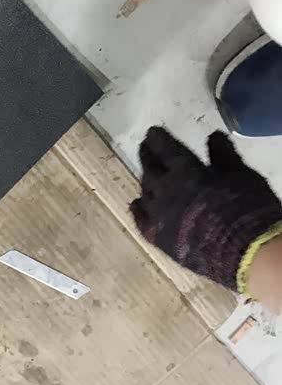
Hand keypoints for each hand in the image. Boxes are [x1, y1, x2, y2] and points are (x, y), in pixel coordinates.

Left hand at [131, 127, 281, 292]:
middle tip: (145, 148)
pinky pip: (141, 220)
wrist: (246, 251)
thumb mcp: (241, 175)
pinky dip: (139, 209)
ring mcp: (158, 215)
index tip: (152, 132)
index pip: (164, 148)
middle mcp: (164, 189)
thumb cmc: (247, 208)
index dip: (157, 138)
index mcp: (184, 170)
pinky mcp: (158, 238)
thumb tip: (213, 135)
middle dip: (147, 156)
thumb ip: (223, 155)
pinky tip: (138, 203)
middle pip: (150, 169)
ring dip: (146, 182)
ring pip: (145, 192)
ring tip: (148, 176)